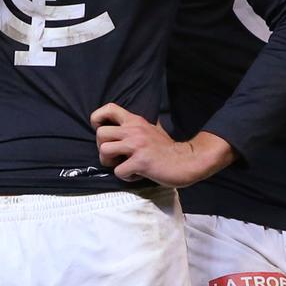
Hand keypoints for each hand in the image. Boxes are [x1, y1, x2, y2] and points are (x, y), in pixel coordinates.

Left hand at [90, 103, 231, 187]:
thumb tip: (123, 124)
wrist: (187, 161)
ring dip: (110, 163)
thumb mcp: (152, 129)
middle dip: (102, 148)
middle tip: (114, 157)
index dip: (98, 118)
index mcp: (135, 121)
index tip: (100, 129)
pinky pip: (119, 171)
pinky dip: (126, 177)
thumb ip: (137, 127)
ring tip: (123, 166)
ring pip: (104, 150)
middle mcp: (134, 130)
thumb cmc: (167, 149)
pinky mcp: (140, 162)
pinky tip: (136, 175)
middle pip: (100, 133)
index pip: (109, 108)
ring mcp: (137, 146)